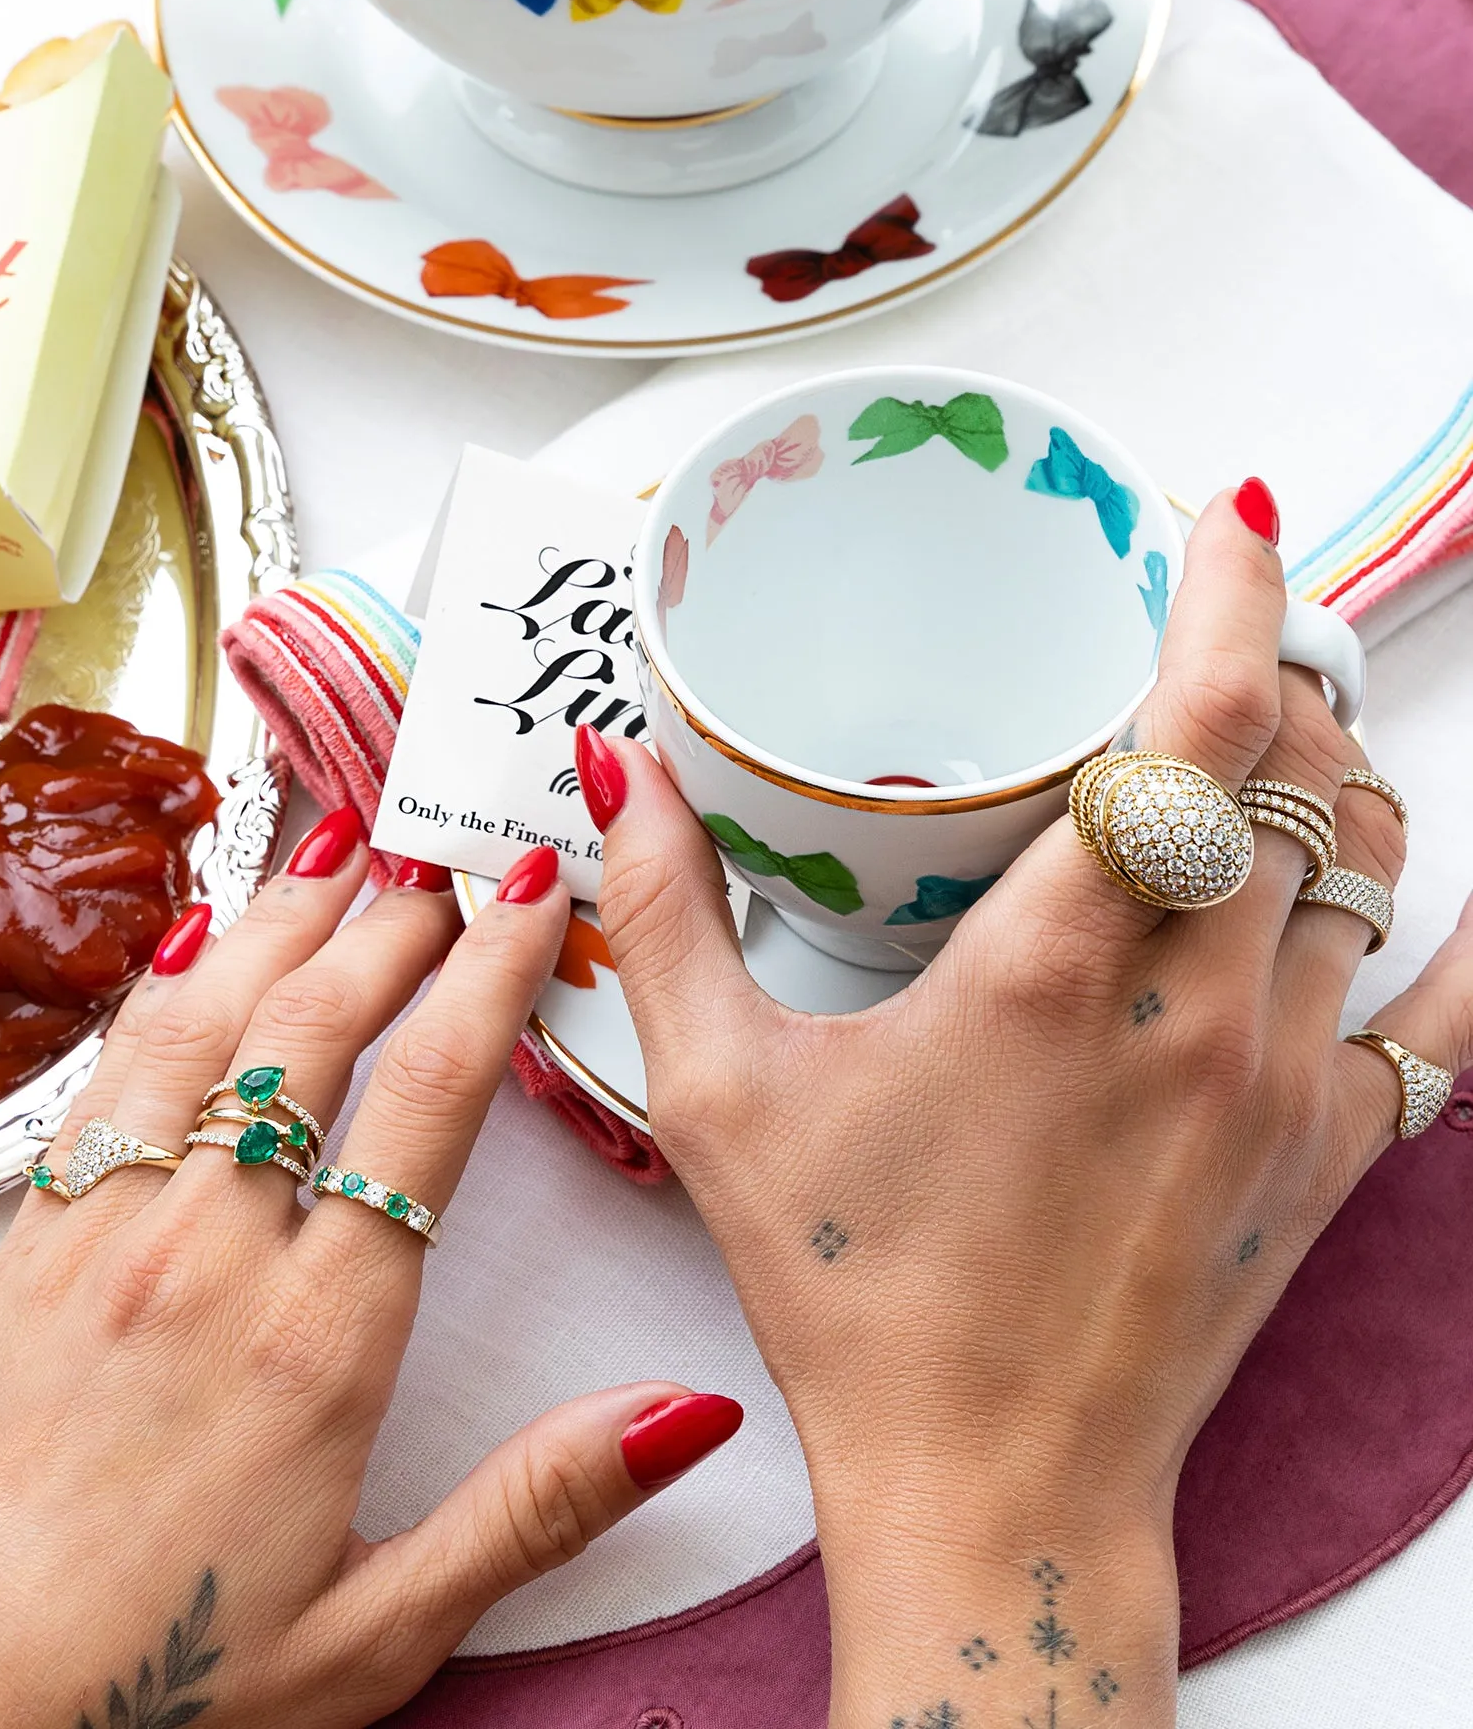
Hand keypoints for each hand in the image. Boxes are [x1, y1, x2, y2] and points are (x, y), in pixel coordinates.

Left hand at [0, 828, 740, 1728]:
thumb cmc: (151, 1697)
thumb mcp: (382, 1633)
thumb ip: (540, 1507)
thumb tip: (686, 1413)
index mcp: (318, 1339)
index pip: (429, 1100)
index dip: (491, 976)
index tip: (532, 895)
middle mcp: (207, 1255)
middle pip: (319, 1028)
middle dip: (398, 922)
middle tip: (449, 852)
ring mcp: (101, 1236)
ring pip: (209, 1024)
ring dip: (283, 921)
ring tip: (340, 845)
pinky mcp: (22, 1249)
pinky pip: (106, 1077)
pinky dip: (165, 988)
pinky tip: (197, 941)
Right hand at [581, 487, 1472, 1726]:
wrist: (991, 1484)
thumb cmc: (854, 1295)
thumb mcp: (720, 1096)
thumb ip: (669, 915)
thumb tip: (614, 774)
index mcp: (1053, 965)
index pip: (1200, 723)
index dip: (1231, 592)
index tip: (1219, 519)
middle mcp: (1199, 1006)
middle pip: (1306, 768)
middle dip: (1276, 668)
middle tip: (1210, 634)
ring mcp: (1286, 1086)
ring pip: (1372, 865)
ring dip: (1333, 776)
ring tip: (1262, 742)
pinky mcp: (1329, 1161)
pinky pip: (1443, 1012)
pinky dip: (1438, 928)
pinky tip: (1407, 891)